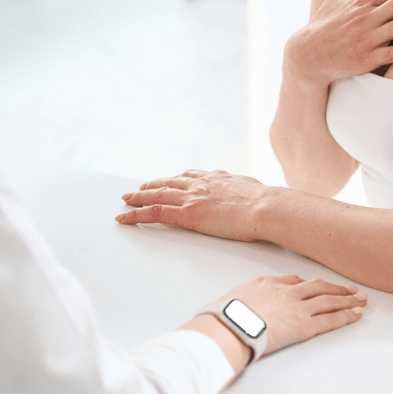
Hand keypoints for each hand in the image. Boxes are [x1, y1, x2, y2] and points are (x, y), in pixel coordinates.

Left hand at [116, 169, 265, 241]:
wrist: (266, 207)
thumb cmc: (267, 202)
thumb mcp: (255, 189)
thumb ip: (245, 188)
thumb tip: (252, 190)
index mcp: (217, 178)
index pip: (190, 176)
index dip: (175, 179)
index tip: (168, 180)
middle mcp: (201, 184)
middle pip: (169, 183)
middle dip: (152, 185)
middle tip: (139, 188)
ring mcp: (192, 197)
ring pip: (157, 195)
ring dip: (138, 197)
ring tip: (126, 199)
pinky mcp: (187, 214)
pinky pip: (155, 213)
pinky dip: (136, 214)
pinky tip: (125, 217)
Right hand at [216, 274, 366, 357]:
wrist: (230, 325)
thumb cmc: (224, 317)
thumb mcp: (230, 302)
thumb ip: (242, 304)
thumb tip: (237, 313)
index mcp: (268, 283)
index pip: (294, 280)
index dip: (309, 284)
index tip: (316, 285)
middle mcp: (287, 291)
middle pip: (317, 286)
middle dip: (335, 287)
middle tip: (350, 288)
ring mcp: (297, 307)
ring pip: (329, 299)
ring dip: (347, 299)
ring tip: (361, 299)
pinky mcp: (304, 325)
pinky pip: (330, 319)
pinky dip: (345, 316)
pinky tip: (356, 314)